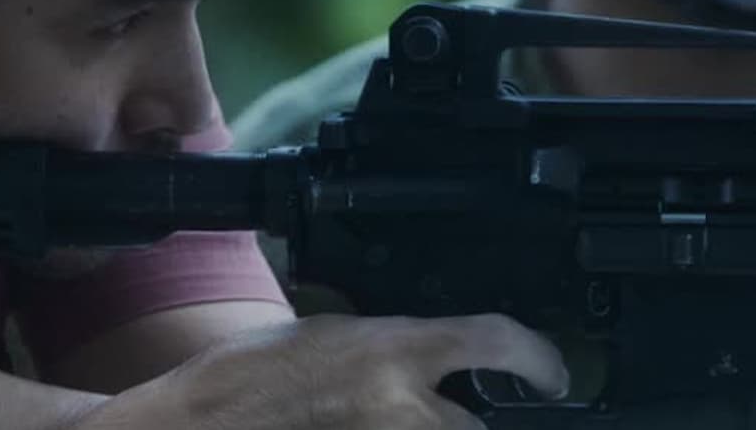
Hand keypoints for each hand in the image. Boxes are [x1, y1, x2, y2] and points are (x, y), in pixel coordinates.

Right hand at [75, 313, 569, 429]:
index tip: (552, 376)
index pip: (496, 342)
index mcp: (395, 348)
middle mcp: (402, 405)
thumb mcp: (329, 335)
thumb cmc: (248, 373)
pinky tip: (357, 423)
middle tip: (434, 413)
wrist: (203, 421)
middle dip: (460, 423)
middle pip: (473, 426)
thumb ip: (389, 350)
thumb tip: (429, 362)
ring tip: (381, 417)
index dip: (539, 360)